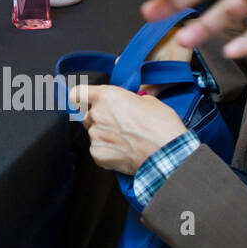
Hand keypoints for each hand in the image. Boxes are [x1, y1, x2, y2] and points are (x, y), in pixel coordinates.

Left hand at [71, 83, 186, 174]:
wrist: (169, 153)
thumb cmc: (162, 127)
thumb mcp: (150, 101)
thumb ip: (131, 100)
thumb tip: (130, 103)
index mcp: (107, 96)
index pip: (78, 93)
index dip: (81, 98)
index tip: (84, 102)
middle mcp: (97, 114)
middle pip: (88, 115)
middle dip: (100, 120)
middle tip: (119, 126)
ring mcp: (96, 135)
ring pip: (94, 133)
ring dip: (105, 136)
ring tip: (126, 141)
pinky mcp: (98, 154)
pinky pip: (97, 150)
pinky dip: (107, 152)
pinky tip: (123, 153)